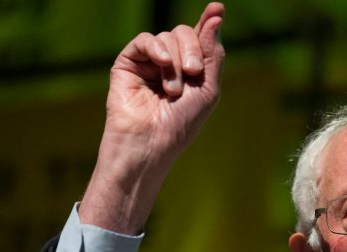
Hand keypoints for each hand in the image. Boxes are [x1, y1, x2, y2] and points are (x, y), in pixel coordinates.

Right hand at [80, 3, 224, 233]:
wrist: (152, 143)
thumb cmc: (181, 124)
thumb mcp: (207, 88)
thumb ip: (213, 53)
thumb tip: (216, 14)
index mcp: (192, 70)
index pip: (202, 38)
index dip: (210, 22)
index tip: (217, 8)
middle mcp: (172, 63)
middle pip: (186, 33)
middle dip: (194, 50)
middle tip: (194, 74)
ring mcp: (149, 62)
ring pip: (169, 36)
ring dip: (176, 61)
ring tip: (173, 90)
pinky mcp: (128, 63)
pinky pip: (145, 40)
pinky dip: (157, 49)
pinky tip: (163, 65)